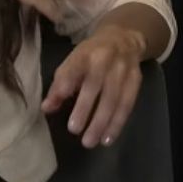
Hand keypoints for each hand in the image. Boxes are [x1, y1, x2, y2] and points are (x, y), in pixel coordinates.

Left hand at [41, 24, 145, 147]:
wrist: (123, 39)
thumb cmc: (91, 55)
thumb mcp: (72, 62)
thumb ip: (60, 84)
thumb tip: (46, 108)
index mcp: (85, 53)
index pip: (73, 69)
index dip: (65, 84)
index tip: (54, 104)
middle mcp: (104, 60)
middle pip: (94, 86)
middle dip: (84, 109)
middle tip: (74, 130)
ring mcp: (122, 70)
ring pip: (113, 99)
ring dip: (102, 122)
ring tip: (90, 142)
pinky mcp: (135, 81)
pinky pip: (127, 105)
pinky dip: (118, 123)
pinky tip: (108, 138)